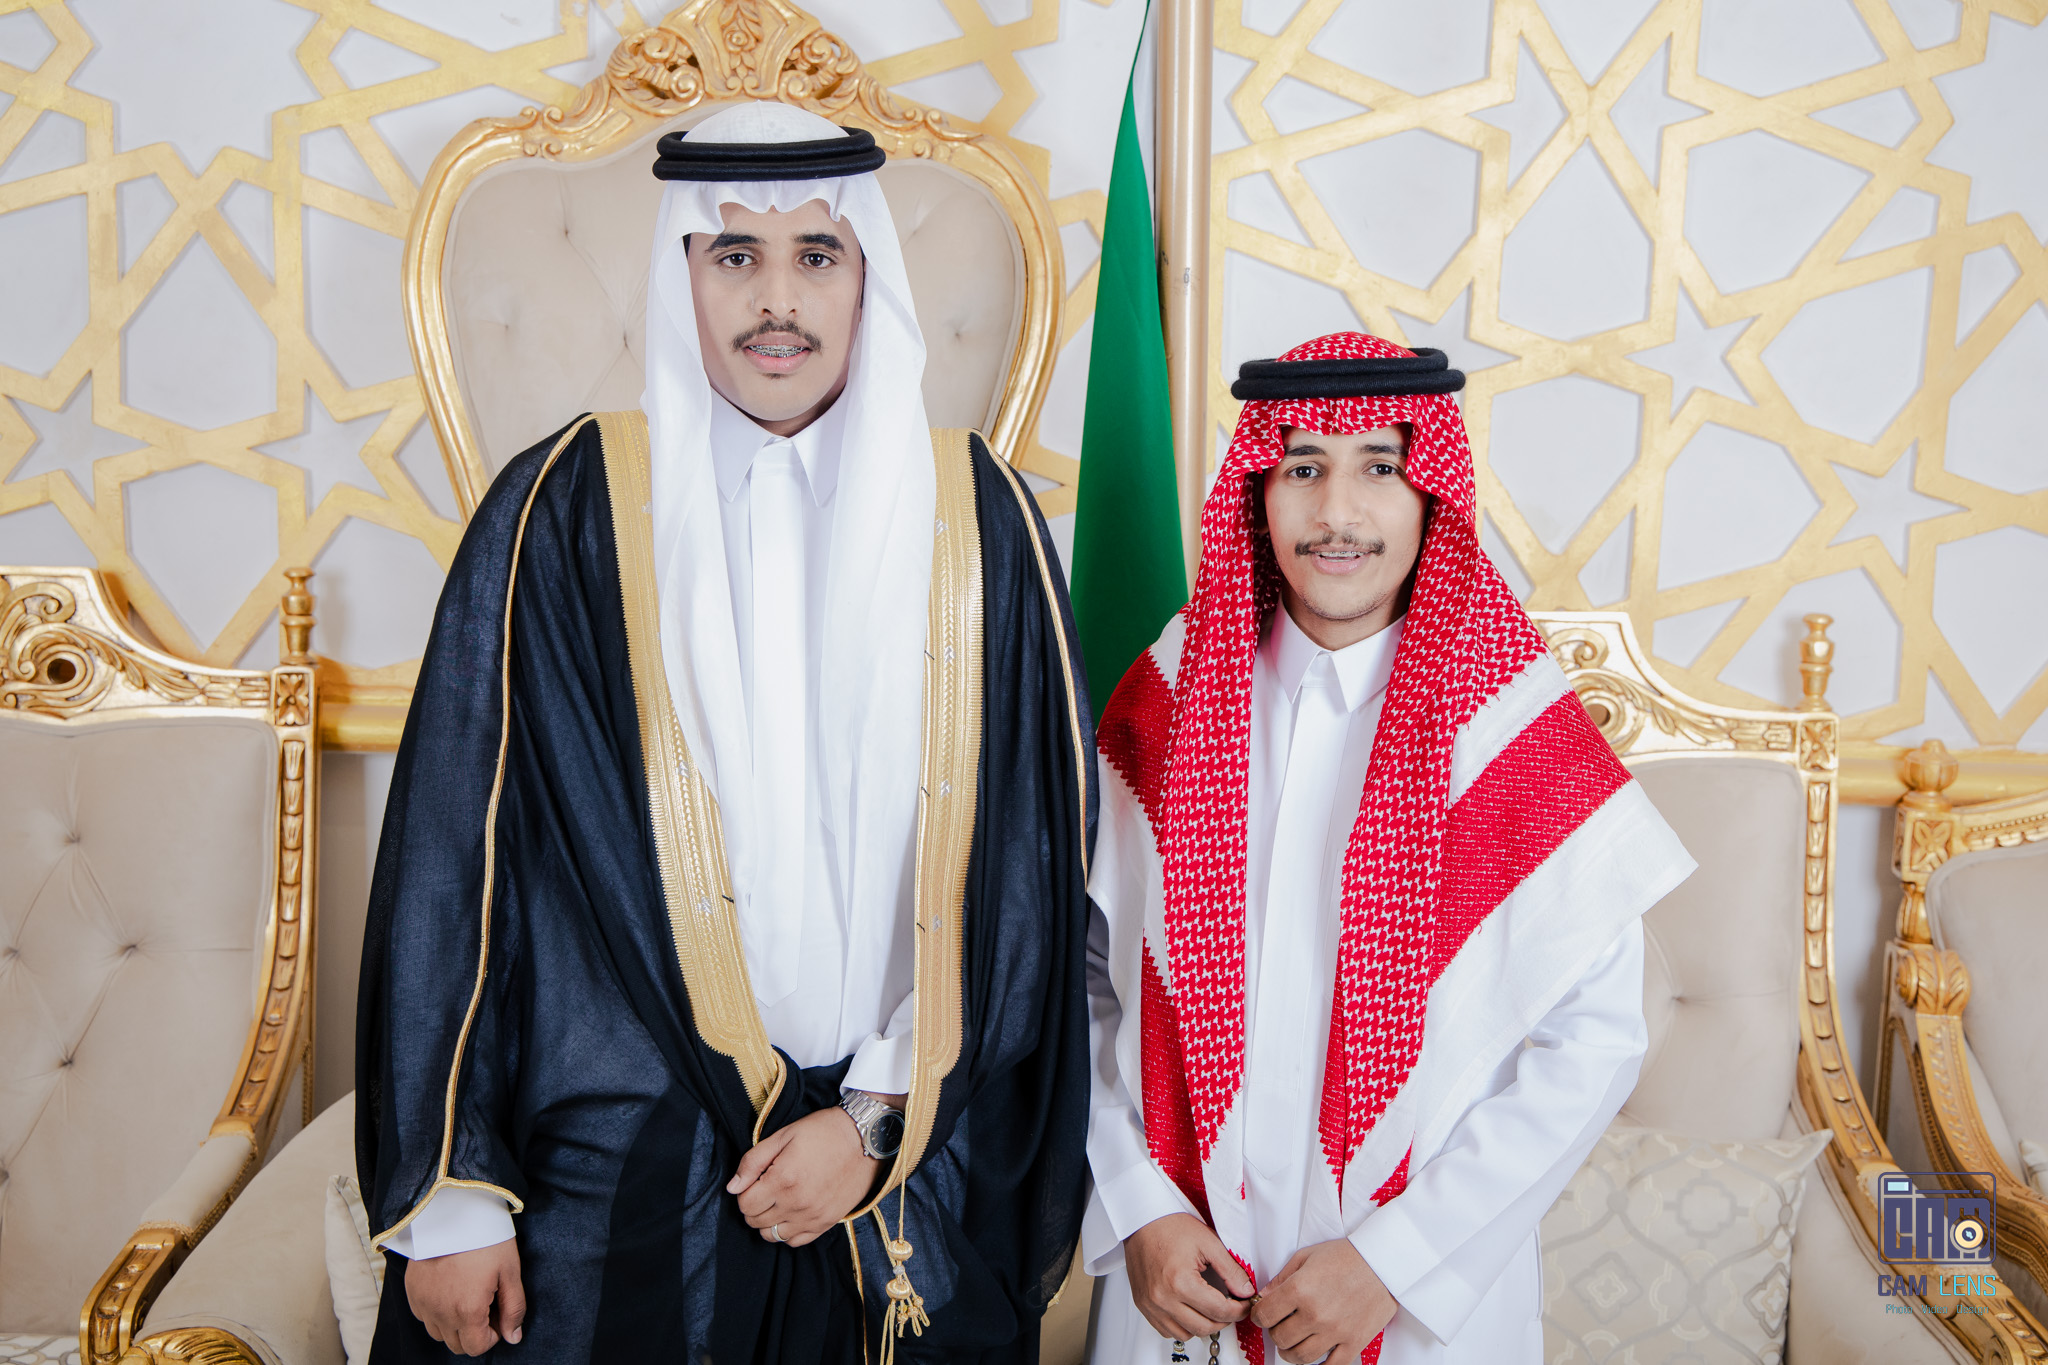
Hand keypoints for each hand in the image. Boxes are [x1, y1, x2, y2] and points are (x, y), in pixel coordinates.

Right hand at [404, 1238, 524, 1355]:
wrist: (455, 1210)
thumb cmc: (487, 1239)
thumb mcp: (510, 1271)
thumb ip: (513, 1309)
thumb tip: (513, 1337)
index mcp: (468, 1311)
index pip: (476, 1348)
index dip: (492, 1336)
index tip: (497, 1314)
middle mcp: (440, 1313)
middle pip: (456, 1344)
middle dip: (474, 1332)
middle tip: (485, 1304)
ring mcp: (423, 1303)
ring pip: (438, 1333)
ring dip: (454, 1324)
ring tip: (467, 1296)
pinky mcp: (412, 1291)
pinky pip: (423, 1316)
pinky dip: (436, 1312)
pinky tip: (450, 1290)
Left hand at [728, 1104, 880, 1246]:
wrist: (865, 1139)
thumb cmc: (823, 1132)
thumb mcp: (783, 1136)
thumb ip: (753, 1162)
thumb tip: (732, 1187)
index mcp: (783, 1179)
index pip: (745, 1205)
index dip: (744, 1192)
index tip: (755, 1180)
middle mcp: (797, 1203)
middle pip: (756, 1222)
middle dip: (753, 1206)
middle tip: (765, 1188)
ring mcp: (813, 1216)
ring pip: (773, 1236)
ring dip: (769, 1221)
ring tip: (778, 1201)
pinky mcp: (827, 1222)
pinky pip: (796, 1242)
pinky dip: (788, 1232)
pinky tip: (792, 1213)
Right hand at [1124, 1212, 1255, 1340]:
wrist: (1141, 1220)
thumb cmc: (1171, 1227)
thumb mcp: (1209, 1243)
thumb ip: (1231, 1271)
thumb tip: (1246, 1292)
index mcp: (1180, 1282)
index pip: (1219, 1311)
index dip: (1239, 1311)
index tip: (1245, 1304)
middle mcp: (1162, 1298)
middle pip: (1204, 1327)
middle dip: (1224, 1320)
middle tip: (1232, 1307)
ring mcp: (1150, 1304)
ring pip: (1185, 1334)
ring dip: (1202, 1325)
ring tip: (1210, 1308)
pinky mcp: (1143, 1305)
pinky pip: (1166, 1330)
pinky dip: (1182, 1326)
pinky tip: (1190, 1309)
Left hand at [1249, 1239, 1395, 1364]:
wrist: (1383, 1262)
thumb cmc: (1347, 1256)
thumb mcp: (1307, 1256)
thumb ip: (1282, 1278)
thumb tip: (1265, 1296)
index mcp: (1300, 1290)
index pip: (1265, 1315)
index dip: (1259, 1315)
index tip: (1263, 1314)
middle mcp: (1315, 1314)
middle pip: (1280, 1338)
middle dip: (1275, 1332)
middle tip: (1280, 1324)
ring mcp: (1335, 1331)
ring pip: (1300, 1357)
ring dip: (1291, 1351)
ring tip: (1295, 1340)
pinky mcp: (1354, 1342)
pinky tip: (1316, 1353)